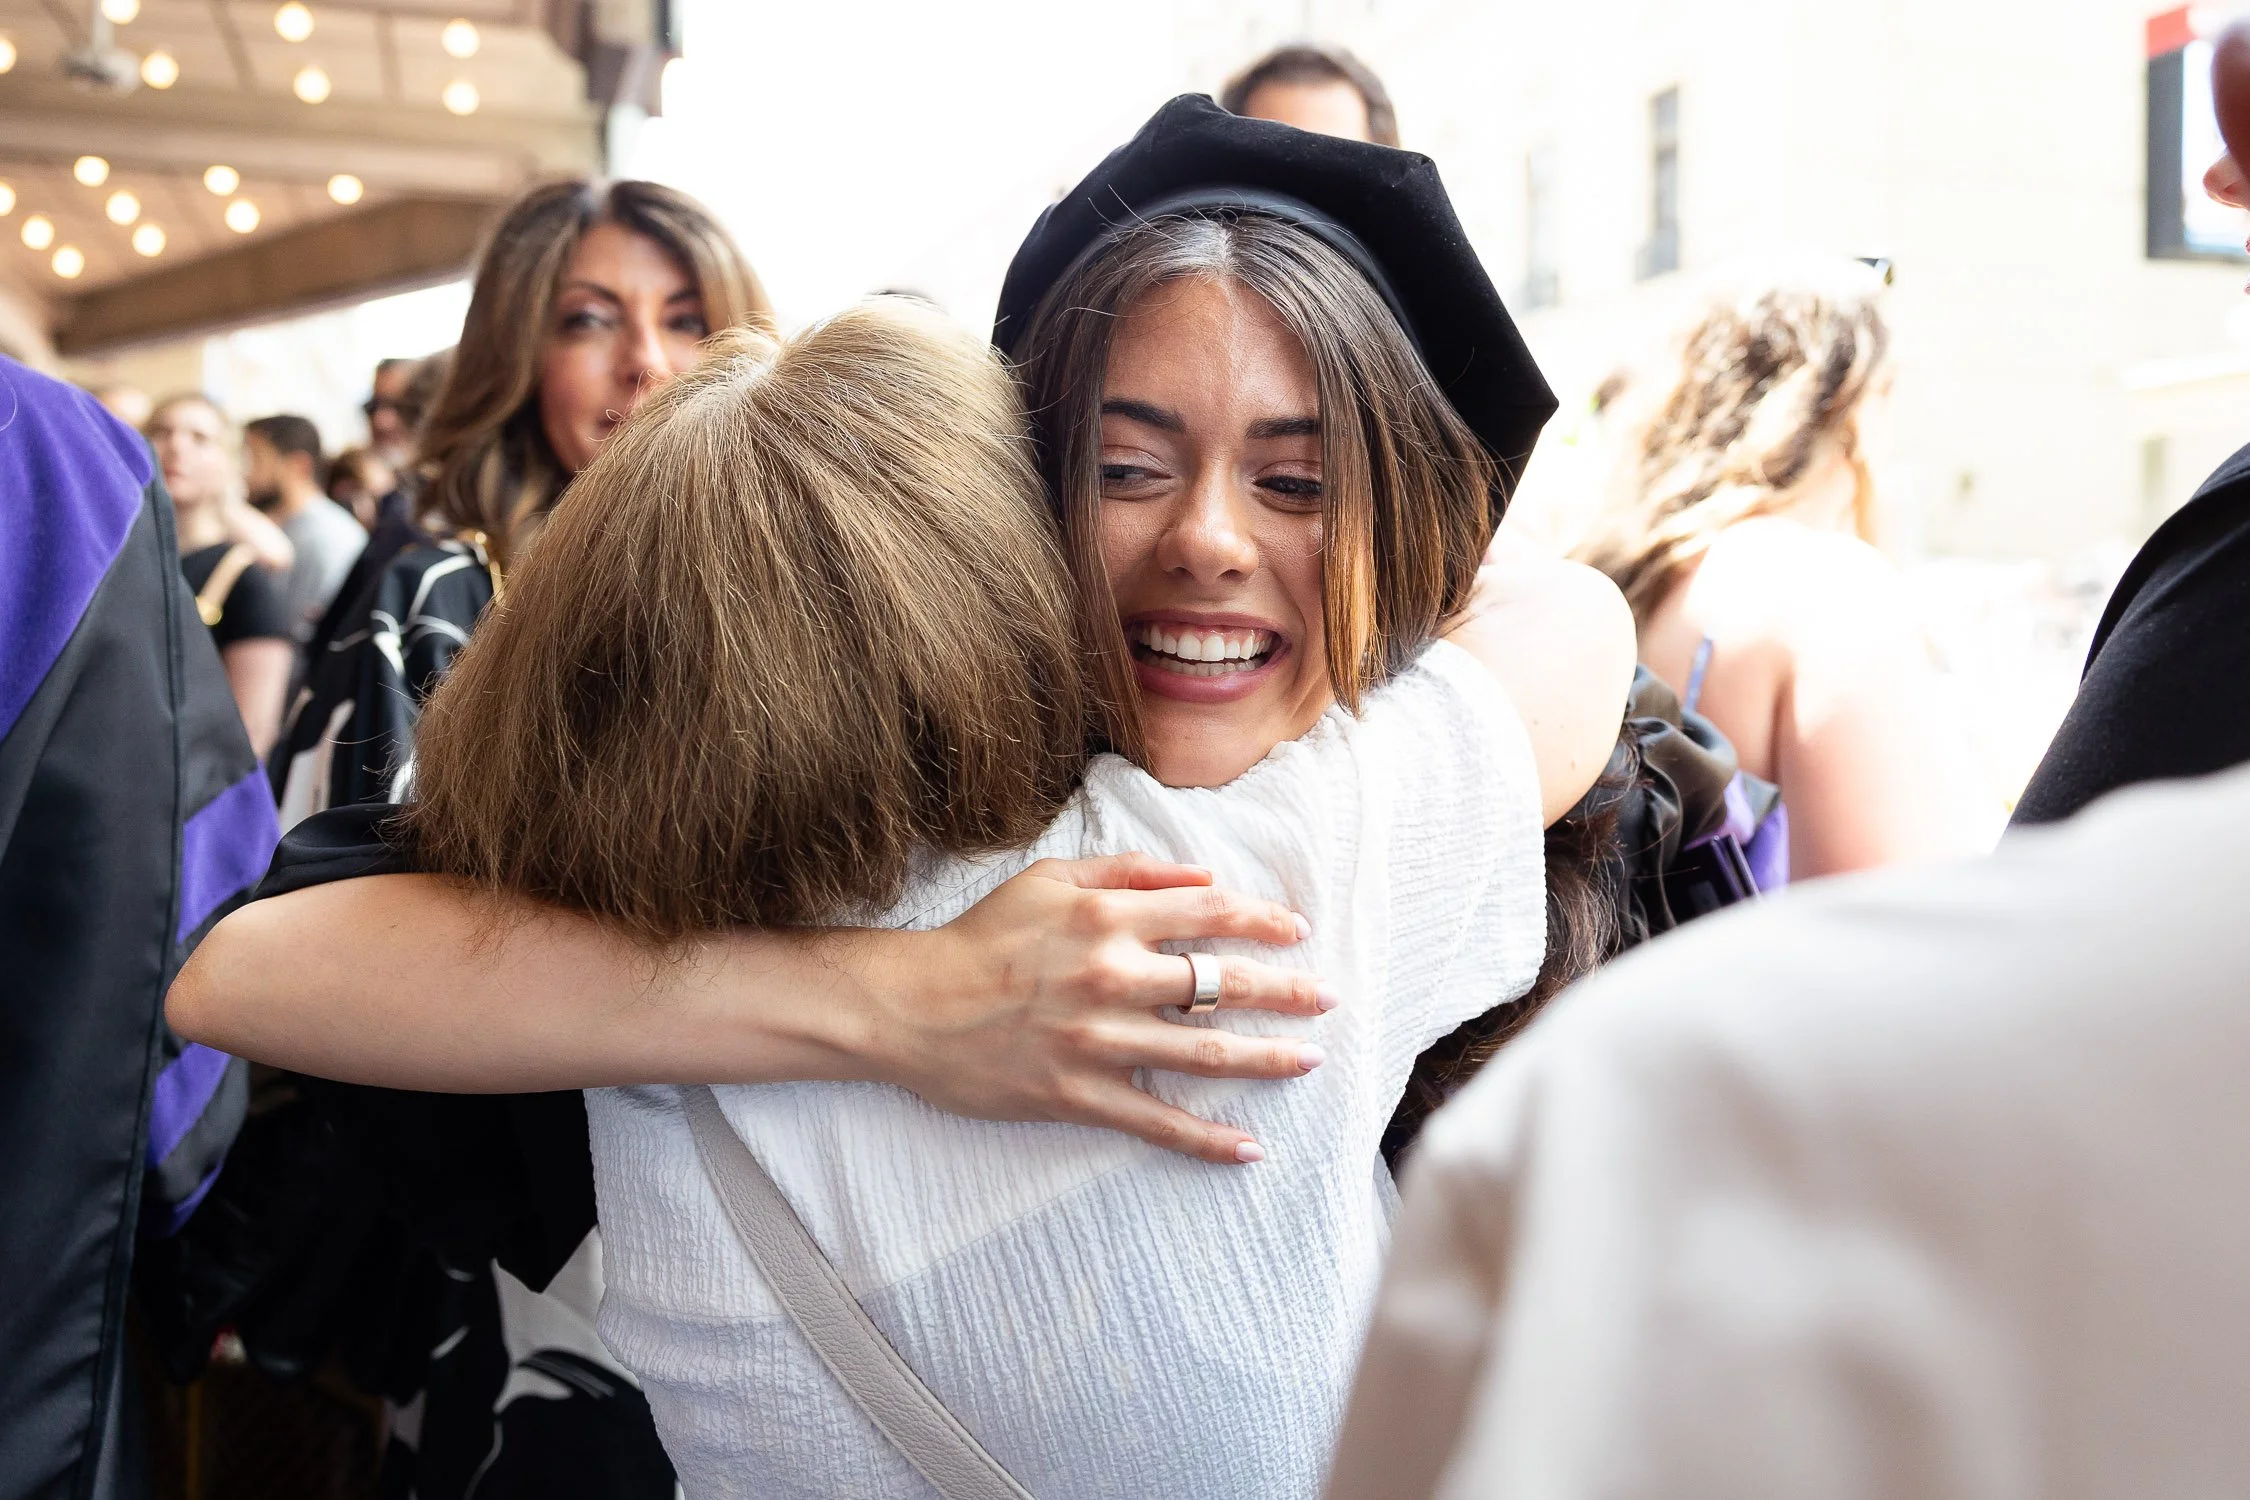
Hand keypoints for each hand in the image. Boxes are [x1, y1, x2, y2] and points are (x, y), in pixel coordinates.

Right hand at [859, 854, 1333, 1165]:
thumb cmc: (982, 938)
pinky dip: (1206, 1139)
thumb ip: (1129, 872)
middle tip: (1327, 998)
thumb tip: (1201, 876)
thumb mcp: (1050, 879)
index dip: (1262, 922)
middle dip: (1285, 992)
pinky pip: (1156, 1121)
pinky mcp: (1078, 1094)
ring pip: (1204, 1054)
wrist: (912, 1006)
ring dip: (1266, 1058)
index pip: (1209, 915)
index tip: (1296, 933)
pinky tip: (1248, 1148)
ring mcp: (1097, 1040)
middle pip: (1222, 985)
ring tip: (1308, 1060)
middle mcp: (1111, 976)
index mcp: (1108, 917)